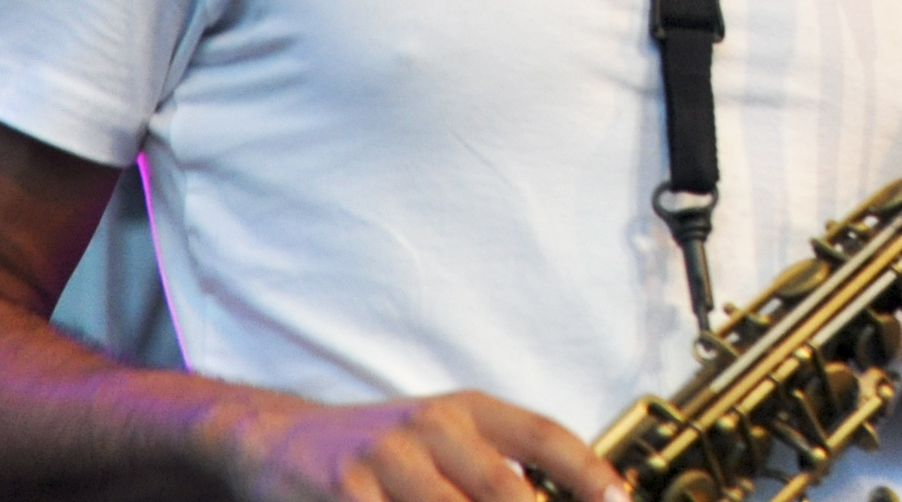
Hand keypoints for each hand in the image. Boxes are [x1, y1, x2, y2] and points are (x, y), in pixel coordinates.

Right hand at [209, 389, 624, 501]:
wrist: (280, 440)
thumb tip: (564, 493)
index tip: (621, 500)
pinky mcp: (348, 490)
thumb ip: (495, 464)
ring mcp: (388, 458)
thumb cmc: (381, 449)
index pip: (542, 433)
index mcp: (467, 409)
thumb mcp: (442, 439)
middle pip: (503, 487)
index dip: (587, 469)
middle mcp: (433, 426)